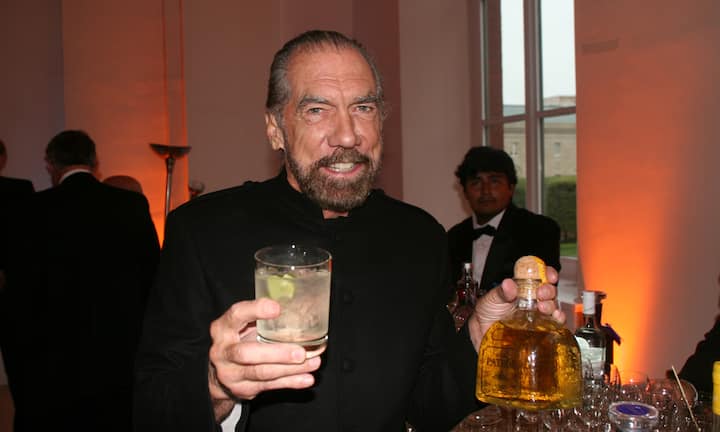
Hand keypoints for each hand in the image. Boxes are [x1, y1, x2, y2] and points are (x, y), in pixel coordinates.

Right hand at [208, 298, 323, 419]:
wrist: (222, 372)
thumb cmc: (240, 339)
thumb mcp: (244, 324)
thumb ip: (263, 318)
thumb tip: (302, 307)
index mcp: (223, 328)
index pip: (236, 315)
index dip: (255, 310)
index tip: (277, 308)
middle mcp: (223, 352)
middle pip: (246, 353)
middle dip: (276, 354)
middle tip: (301, 352)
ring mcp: (230, 374)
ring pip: (261, 373)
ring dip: (290, 369)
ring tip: (313, 363)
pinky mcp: (242, 389)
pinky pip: (269, 386)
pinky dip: (290, 382)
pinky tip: (306, 378)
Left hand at [467, 266, 563, 349]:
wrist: (483, 331)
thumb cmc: (488, 311)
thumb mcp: (492, 298)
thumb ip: (501, 292)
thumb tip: (509, 283)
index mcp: (523, 287)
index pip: (540, 276)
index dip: (547, 273)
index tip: (548, 275)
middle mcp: (533, 298)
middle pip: (549, 290)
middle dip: (548, 290)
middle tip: (540, 293)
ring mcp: (537, 313)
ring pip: (553, 305)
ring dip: (552, 305)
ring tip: (542, 307)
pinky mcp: (540, 327)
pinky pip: (555, 323)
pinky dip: (559, 319)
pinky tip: (556, 317)